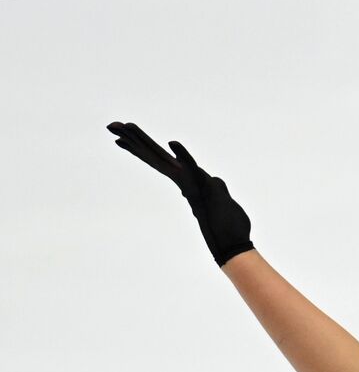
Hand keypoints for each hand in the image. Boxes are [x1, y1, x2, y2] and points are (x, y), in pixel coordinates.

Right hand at [107, 121, 254, 266]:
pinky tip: (173, 142)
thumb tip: (214, 180)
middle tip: (111, 126)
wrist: (233, 245)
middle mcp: (183, 182)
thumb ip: (215, 186)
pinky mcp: (205, 188)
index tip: (120, 139)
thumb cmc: (228, 225)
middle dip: (134, 141)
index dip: (141, 149)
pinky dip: (184, 156)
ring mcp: (191, 184)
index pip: (160, 160)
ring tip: (127, 126)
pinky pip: (193, 168)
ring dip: (146, 143)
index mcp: (186, 181)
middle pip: (155, 157)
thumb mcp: (222, 198)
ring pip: (165, 160)